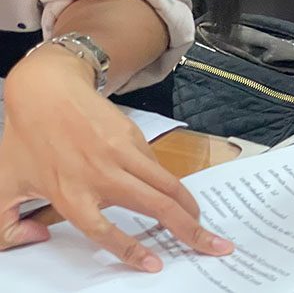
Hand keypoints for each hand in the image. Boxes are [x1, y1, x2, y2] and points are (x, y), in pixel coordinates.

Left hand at [0, 48, 233, 270]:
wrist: (47, 90)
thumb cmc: (25, 138)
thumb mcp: (3, 185)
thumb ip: (3, 226)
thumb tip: (36, 239)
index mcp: (70, 193)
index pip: (105, 230)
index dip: (132, 250)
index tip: (155, 264)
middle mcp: (101, 175)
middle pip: (155, 206)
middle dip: (189, 229)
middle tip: (213, 245)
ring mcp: (121, 154)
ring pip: (167, 185)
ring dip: (189, 207)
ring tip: (202, 224)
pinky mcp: (133, 138)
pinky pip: (157, 168)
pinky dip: (171, 187)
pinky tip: (175, 198)